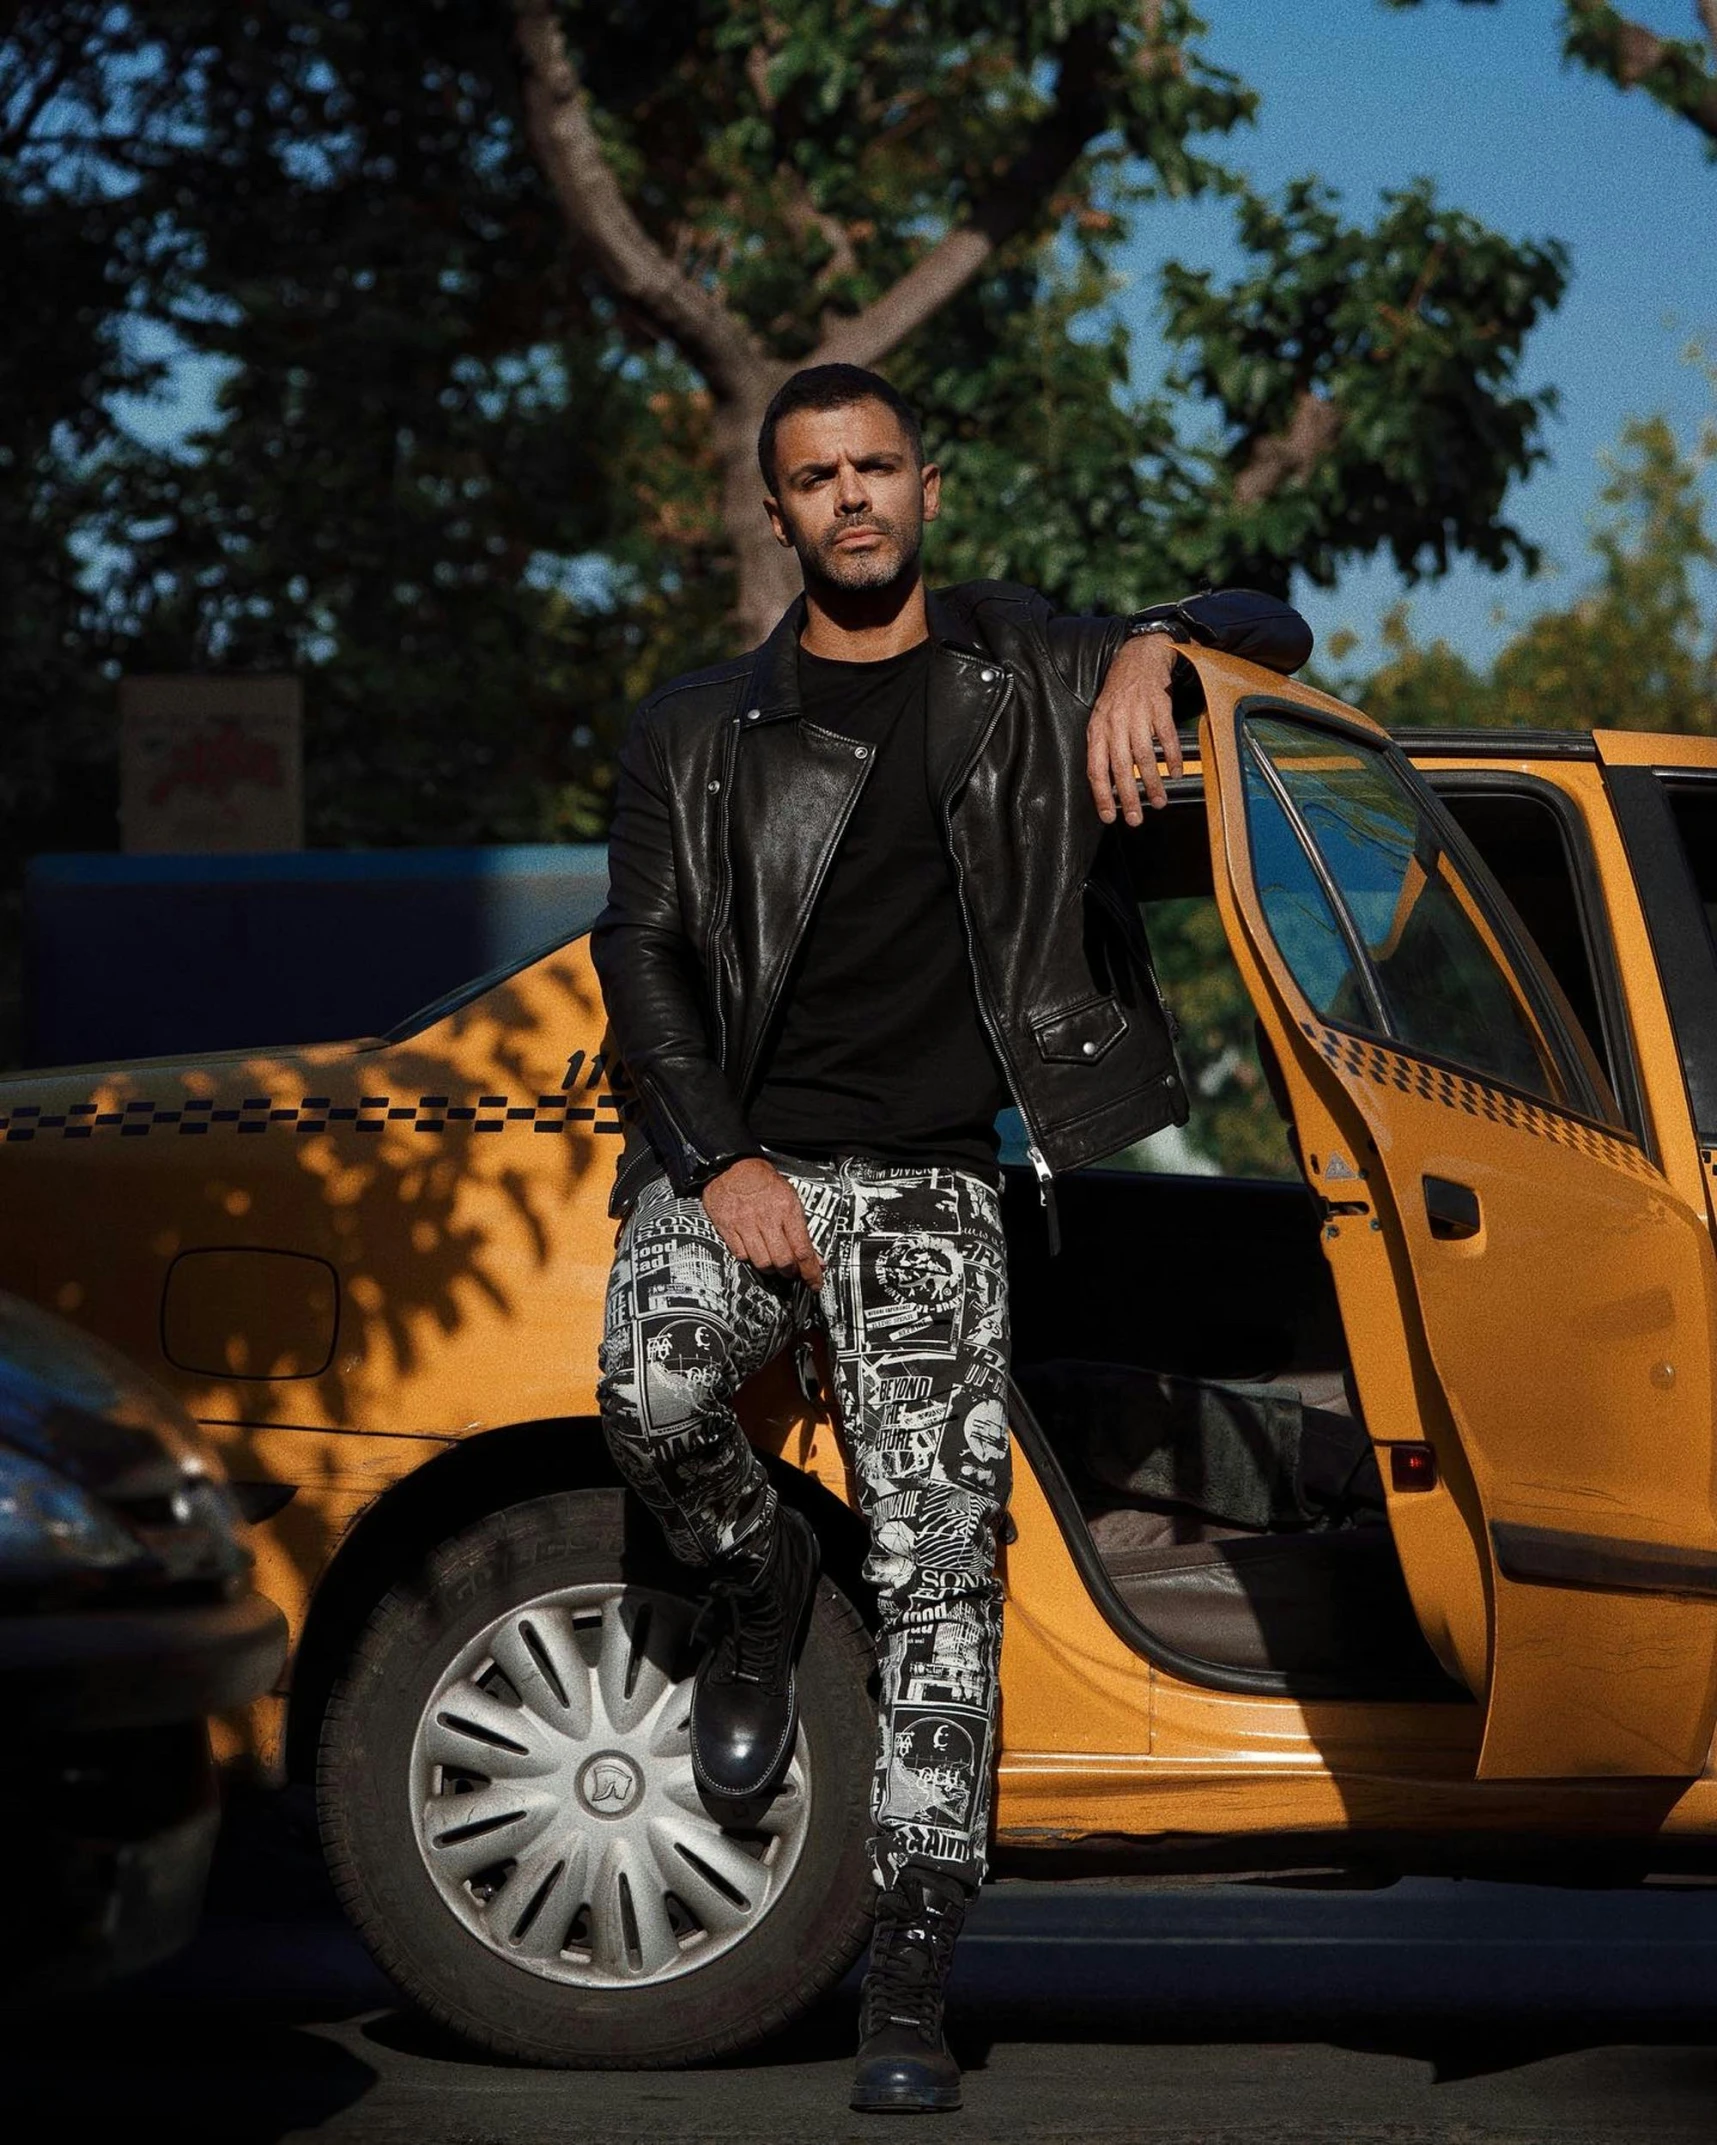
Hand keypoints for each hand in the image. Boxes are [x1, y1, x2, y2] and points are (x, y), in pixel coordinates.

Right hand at [701, 1157, 824, 1287]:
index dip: (811, 1272)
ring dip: (771, 1269)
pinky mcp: (727, 1227)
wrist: (732, 1166)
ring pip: (762, 1262)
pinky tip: (754, 1252)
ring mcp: (745, 1223)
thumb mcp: (790, 1198)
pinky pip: (741, 1254)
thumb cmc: (763, 1181)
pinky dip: (750, 1259)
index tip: (815, 1283)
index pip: (803, 1250)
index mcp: (787, 1209)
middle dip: (791, 1272)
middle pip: (783, 1261)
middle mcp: (766, 1218)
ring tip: (774, 1264)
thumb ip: (802, 1229)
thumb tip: (815, 1258)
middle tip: (792, 1272)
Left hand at [1086, 632, 1183, 825]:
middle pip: (1120, 767)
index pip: (1096, 769)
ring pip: (1143, 756)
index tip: (1110, 816)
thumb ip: (1103, 747)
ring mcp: (1137, 714)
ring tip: (1159, 801)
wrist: (1139, 657)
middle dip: (1128, 797)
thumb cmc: (1119, 694)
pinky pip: (1166, 737)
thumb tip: (1108, 783)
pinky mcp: (1159, 706)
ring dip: (1153, 783)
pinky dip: (1171, 757)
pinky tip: (1175, 772)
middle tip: (1136, 819)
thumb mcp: (1101, 718)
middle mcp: (1115, 723)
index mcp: (1097, 729)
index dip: (1102, 795)